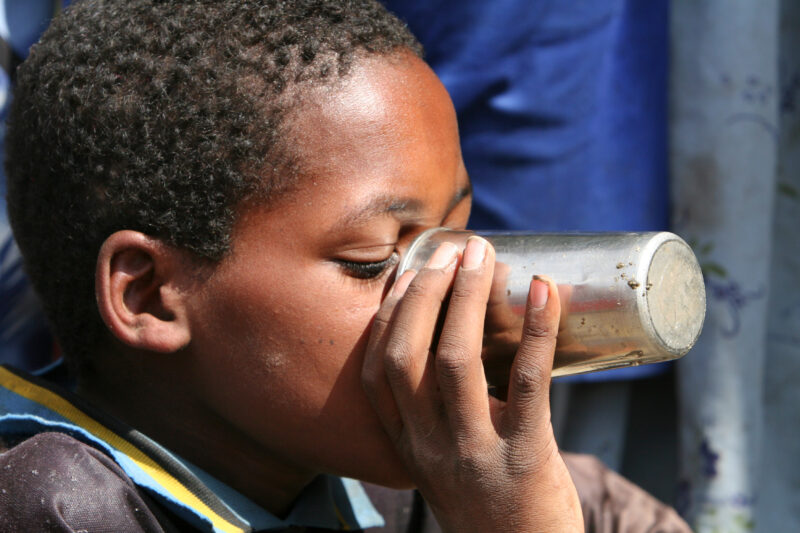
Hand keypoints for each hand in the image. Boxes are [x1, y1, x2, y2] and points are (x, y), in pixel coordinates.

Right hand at [362, 236, 582, 532]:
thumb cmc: (486, 502)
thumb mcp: (440, 460)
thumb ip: (434, 413)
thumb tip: (455, 336)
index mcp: (405, 443)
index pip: (376, 370)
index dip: (390, 313)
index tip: (409, 270)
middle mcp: (429, 445)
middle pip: (408, 355)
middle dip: (425, 292)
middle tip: (452, 248)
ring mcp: (474, 451)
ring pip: (456, 362)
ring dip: (468, 299)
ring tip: (482, 256)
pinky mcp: (525, 456)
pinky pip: (528, 384)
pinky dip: (536, 330)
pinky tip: (544, 291)